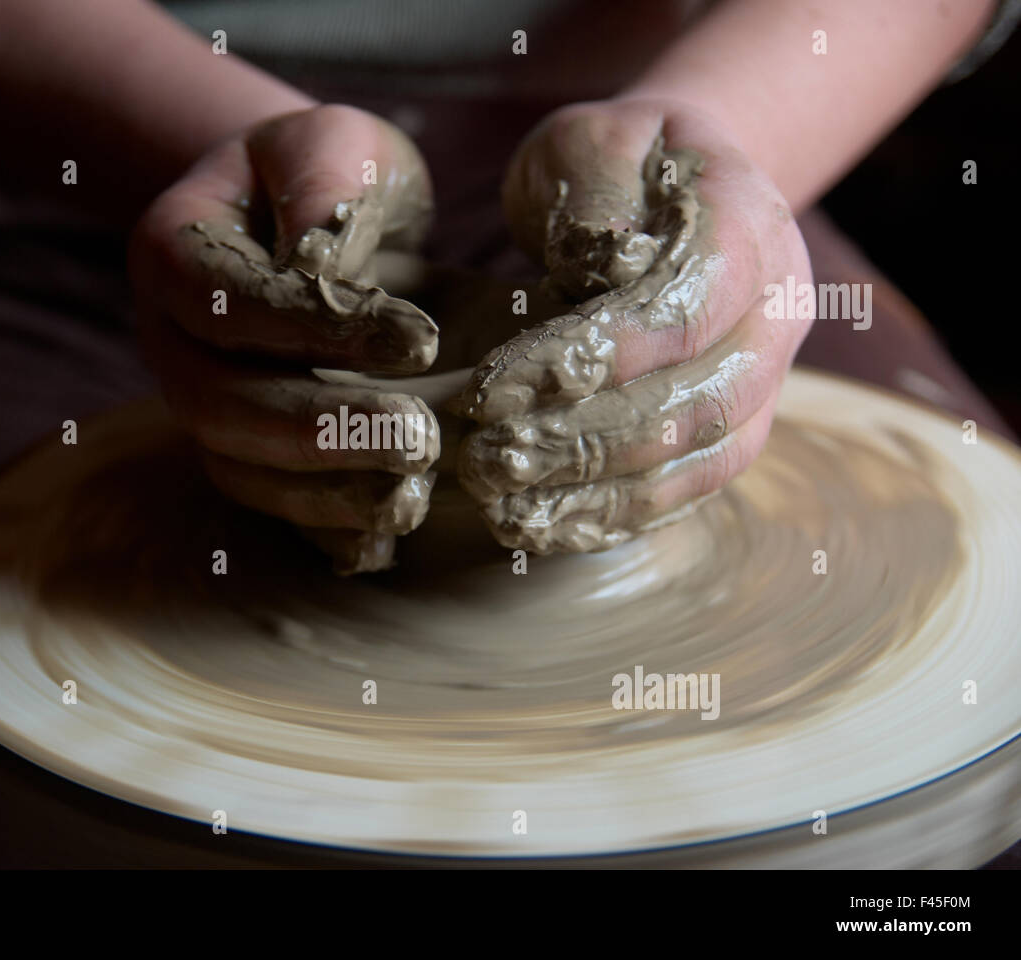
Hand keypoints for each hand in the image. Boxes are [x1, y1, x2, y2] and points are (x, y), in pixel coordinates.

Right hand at [129, 105, 440, 572]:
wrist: (311, 219)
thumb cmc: (325, 174)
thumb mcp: (331, 144)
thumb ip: (322, 185)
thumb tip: (321, 265)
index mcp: (175, 254)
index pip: (227, 303)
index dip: (313, 327)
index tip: (418, 338)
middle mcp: (173, 341)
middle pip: (220, 405)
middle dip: (321, 429)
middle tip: (418, 438)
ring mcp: (205, 404)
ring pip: (240, 469)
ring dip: (325, 491)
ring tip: (411, 494)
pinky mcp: (249, 452)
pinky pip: (271, 504)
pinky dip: (325, 526)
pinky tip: (387, 533)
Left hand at [456, 99, 812, 552]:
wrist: (678, 189)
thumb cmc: (622, 162)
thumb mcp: (595, 140)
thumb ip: (596, 192)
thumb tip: (592, 263)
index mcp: (751, 230)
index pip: (681, 311)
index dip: (590, 357)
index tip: (492, 388)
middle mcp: (776, 316)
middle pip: (692, 401)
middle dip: (579, 441)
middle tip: (484, 459)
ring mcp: (766, 381)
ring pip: (695, 458)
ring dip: (595, 491)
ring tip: (502, 505)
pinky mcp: (734, 430)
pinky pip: (690, 489)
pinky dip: (618, 515)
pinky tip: (543, 527)